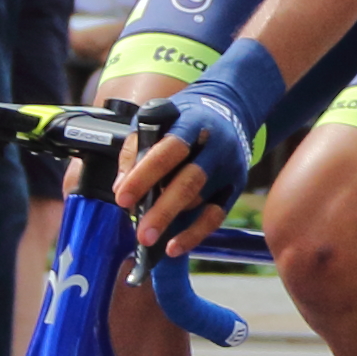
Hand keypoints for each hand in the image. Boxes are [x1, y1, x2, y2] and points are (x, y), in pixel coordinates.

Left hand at [115, 39, 284, 250]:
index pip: (167, 152)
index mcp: (191, 124)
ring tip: (147, 236)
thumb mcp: (154, 119)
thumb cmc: (182, 118)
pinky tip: (175, 247)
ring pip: (200, 200)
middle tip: (142, 235)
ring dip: (172, 219)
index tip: (122, 199)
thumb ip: (135, 150)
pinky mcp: (236, 185)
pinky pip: (216, 216)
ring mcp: (229, 167)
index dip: (144, 176)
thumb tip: (121, 187)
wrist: (228, 108)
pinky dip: (195, 234)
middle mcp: (215, 146)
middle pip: (190, 182)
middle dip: (164, 211)